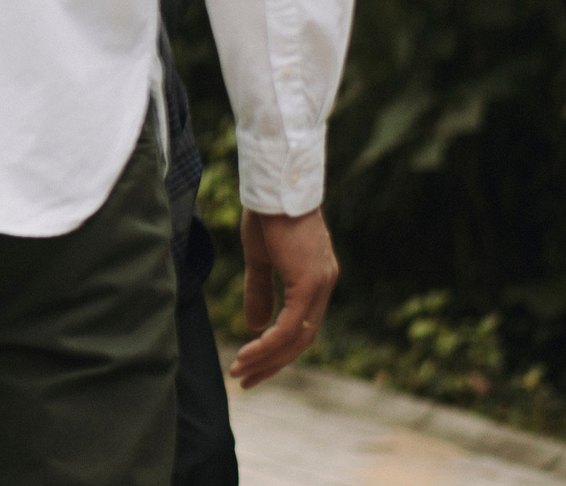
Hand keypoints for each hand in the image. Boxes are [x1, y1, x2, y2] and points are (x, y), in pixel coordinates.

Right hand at [231, 207, 338, 388]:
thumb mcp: (260, 257)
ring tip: (240, 369)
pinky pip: (291, 326)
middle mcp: (324, 286)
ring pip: (298, 338)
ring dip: (268, 358)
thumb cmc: (267, 214)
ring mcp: (320, 285)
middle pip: (302, 340)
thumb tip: (256, 326)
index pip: (301, 327)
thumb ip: (260, 290)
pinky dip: (271, 343)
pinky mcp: (310, 283)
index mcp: (315, 280)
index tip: (251, 363)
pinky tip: (250, 350)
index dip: (277, 349)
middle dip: (272, 363)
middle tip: (245, 379)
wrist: (275, 187)